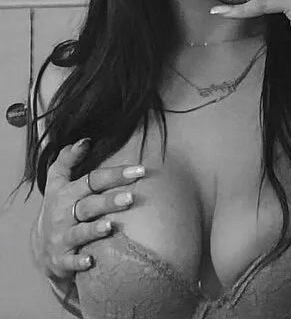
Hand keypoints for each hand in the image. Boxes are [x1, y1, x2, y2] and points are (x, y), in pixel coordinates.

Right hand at [35, 138, 144, 277]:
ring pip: (80, 232)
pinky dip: (79, 262)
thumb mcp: (57, 181)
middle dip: (109, 201)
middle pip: (89, 205)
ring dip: (94, 230)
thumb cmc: (58, 206)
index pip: (92, 180)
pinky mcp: (61, 259)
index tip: (138, 170)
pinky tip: (90, 261)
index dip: (115, 174)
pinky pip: (70, 262)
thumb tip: (85, 139)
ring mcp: (63, 237)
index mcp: (67, 192)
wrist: (40, 246)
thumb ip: (68, 159)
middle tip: (131, 197)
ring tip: (111, 225)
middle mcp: (65, 214)